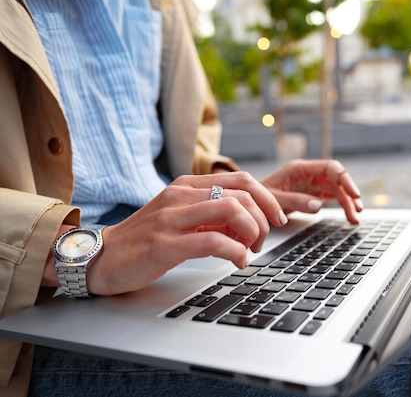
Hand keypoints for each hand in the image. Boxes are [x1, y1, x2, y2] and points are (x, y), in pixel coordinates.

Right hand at [61, 172, 285, 295]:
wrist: (101, 257)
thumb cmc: (146, 239)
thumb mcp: (182, 218)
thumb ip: (213, 216)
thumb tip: (249, 223)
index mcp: (187, 185)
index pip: (242, 180)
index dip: (268, 199)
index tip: (278, 219)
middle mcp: (181, 195)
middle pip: (243, 195)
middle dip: (264, 220)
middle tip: (262, 241)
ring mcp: (172, 218)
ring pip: (232, 211)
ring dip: (253, 233)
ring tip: (250, 250)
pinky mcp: (165, 244)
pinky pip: (214, 242)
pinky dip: (236, 252)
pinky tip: (238, 262)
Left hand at [260, 159, 362, 223]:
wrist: (248, 202)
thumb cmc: (257, 197)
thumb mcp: (274, 199)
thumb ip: (295, 201)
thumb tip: (318, 206)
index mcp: (300, 168)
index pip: (330, 168)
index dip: (345, 179)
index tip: (354, 194)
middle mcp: (308, 174)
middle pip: (336, 179)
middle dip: (349, 193)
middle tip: (358, 209)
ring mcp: (310, 183)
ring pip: (336, 190)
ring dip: (347, 203)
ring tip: (353, 219)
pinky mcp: (311, 194)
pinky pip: (330, 197)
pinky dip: (340, 206)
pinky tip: (347, 215)